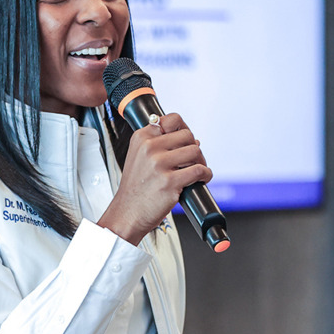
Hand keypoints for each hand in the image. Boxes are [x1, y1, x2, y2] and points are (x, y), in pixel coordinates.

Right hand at [98, 113, 212, 245]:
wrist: (127, 213)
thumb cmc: (136, 188)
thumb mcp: (139, 157)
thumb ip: (160, 144)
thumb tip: (193, 139)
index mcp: (141, 138)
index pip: (172, 120)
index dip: (184, 129)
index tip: (185, 141)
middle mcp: (149, 147)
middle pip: (187, 135)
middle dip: (194, 148)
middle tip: (192, 161)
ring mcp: (159, 164)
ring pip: (196, 151)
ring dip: (201, 162)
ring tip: (196, 171)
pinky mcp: (170, 181)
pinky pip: (199, 170)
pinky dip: (206, 175)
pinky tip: (201, 179)